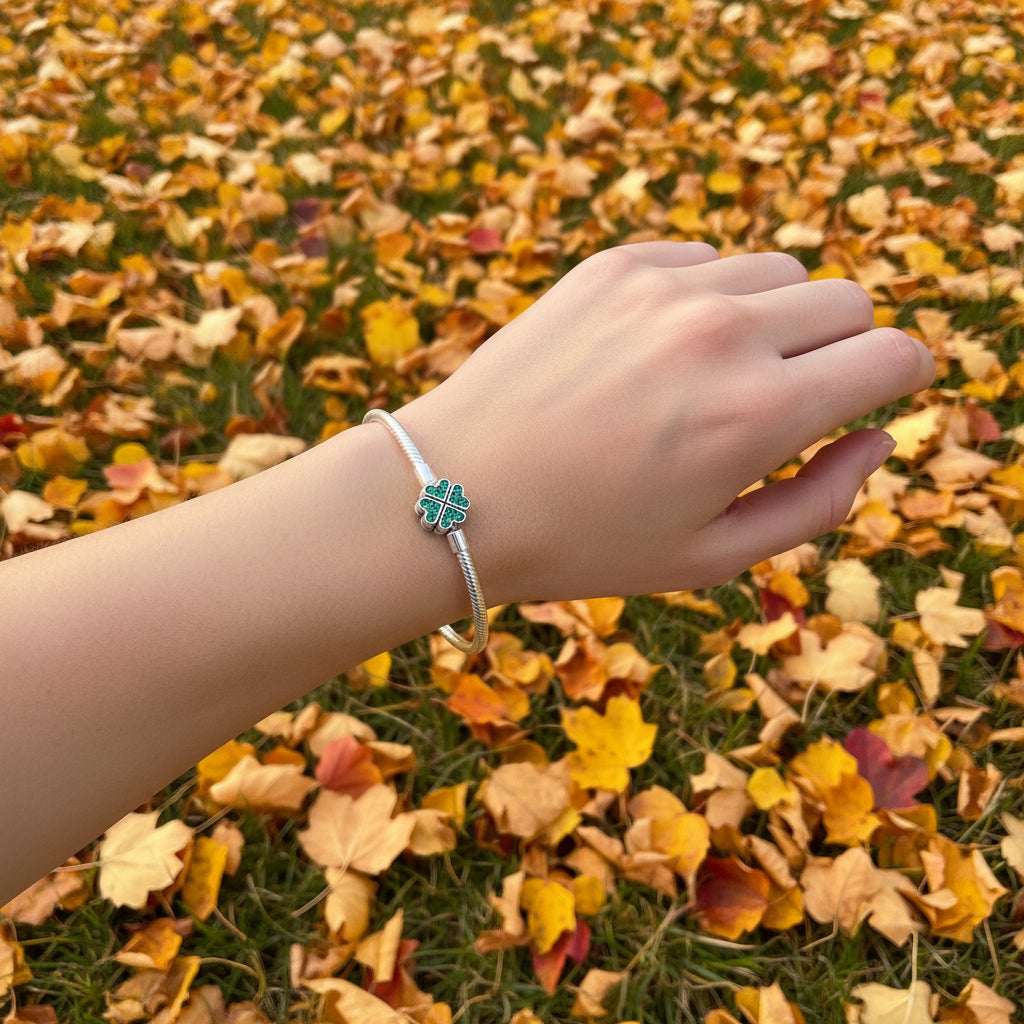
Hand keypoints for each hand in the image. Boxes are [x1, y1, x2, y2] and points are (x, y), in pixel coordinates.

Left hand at [397, 243, 934, 601]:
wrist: (454, 494)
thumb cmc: (583, 542)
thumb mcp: (712, 557)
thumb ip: (819, 502)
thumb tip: (875, 439)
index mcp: (758, 414)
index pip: (892, 355)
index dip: (899, 378)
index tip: (875, 395)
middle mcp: (722, 333)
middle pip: (846, 301)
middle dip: (840, 349)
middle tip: (786, 399)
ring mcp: (662, 288)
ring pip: (778, 271)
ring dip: (774, 319)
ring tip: (715, 379)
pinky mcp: (612, 265)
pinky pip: (703, 259)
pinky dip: (706, 297)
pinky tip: (658, 351)